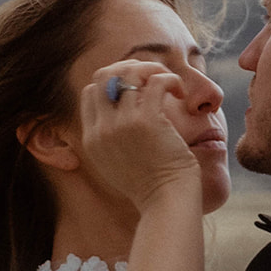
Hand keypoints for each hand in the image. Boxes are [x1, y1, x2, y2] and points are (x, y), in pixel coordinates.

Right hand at [79, 60, 200, 211]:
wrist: (166, 202)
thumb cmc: (151, 186)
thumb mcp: (116, 165)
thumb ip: (111, 140)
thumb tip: (122, 112)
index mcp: (91, 139)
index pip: (90, 92)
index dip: (113, 84)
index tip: (137, 90)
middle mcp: (102, 129)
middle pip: (104, 76)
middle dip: (129, 68)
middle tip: (152, 78)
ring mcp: (122, 124)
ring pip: (131, 73)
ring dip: (153, 70)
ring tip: (169, 82)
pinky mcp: (147, 121)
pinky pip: (156, 81)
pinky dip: (171, 80)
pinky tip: (180, 92)